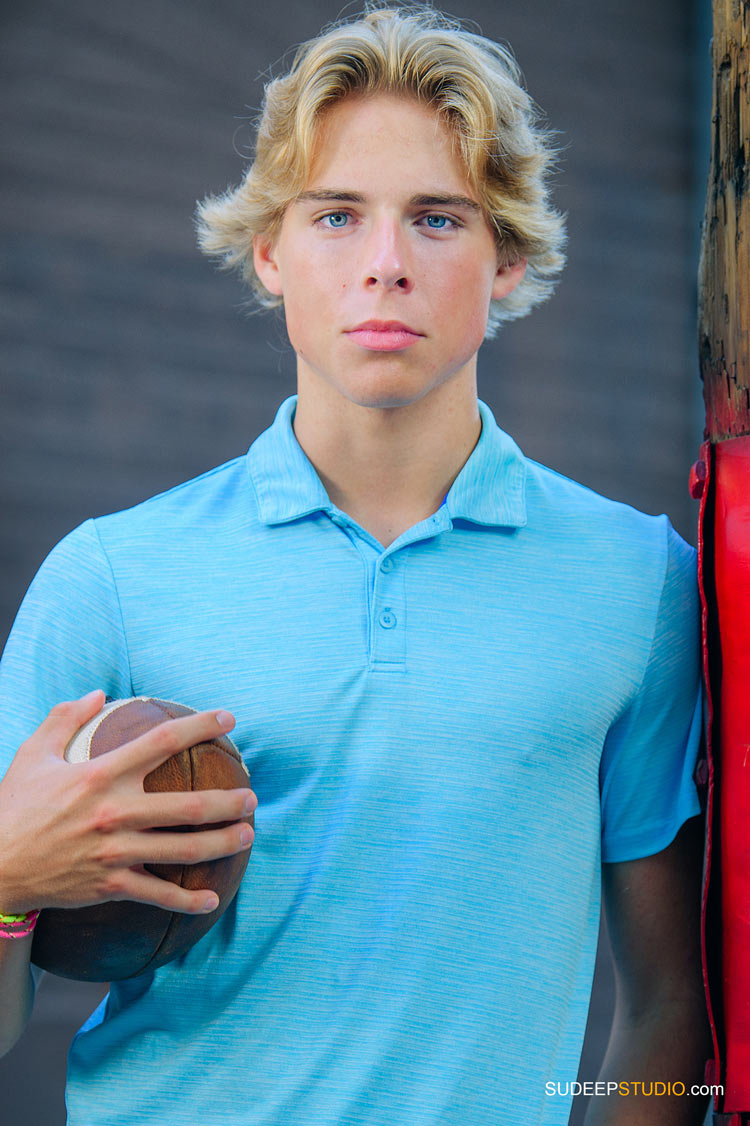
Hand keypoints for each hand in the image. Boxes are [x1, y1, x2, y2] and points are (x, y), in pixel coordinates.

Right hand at [0, 690, 256, 915]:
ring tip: (246, 834)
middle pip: (186, 805)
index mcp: (99, 775)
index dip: (199, 726)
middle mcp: (113, 813)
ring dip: (221, 843)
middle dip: (227, 801)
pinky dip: (188, 899)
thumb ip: (65, 718)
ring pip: (182, 850)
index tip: (228, 718)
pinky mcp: (110, 885)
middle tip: (251, 796)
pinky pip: (158, 894)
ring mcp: (115, 852)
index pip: (161, 741)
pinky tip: (211, 897)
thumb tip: (98, 693)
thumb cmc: (13, 807)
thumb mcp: (34, 755)